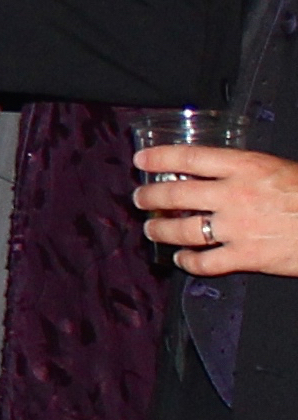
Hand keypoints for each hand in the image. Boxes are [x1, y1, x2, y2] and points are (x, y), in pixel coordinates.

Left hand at [135, 147, 297, 276]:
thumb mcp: (279, 168)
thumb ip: (245, 171)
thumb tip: (212, 173)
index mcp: (246, 167)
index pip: (190, 157)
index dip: (160, 157)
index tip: (141, 159)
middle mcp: (235, 195)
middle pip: (176, 194)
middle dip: (150, 197)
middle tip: (140, 199)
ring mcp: (239, 228)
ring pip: (183, 230)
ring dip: (161, 230)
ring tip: (152, 229)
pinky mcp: (247, 257)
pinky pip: (205, 262)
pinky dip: (188, 262)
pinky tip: (181, 260)